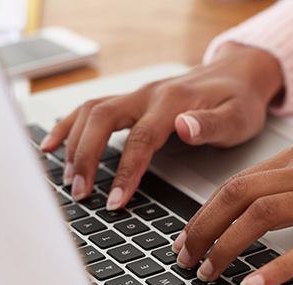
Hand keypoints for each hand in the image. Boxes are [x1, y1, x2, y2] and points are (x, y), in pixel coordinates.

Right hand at [39, 43, 282, 207]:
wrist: (238, 75)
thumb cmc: (240, 100)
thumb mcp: (237, 116)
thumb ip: (211, 124)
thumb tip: (184, 128)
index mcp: (174, 102)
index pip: (141, 139)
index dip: (125, 172)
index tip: (115, 202)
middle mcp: (149, 94)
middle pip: (103, 120)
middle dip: (86, 158)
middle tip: (81, 194)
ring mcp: (138, 95)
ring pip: (92, 112)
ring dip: (74, 143)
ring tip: (66, 178)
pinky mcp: (133, 100)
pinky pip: (92, 108)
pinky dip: (69, 125)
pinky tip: (52, 144)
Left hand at [172, 138, 292, 284]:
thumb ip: (288, 182)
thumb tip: (244, 208)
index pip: (239, 181)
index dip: (207, 211)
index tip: (190, 235)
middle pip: (239, 194)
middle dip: (204, 227)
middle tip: (188, 256)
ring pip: (261, 216)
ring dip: (227, 246)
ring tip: (211, 272)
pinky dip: (274, 267)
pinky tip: (253, 284)